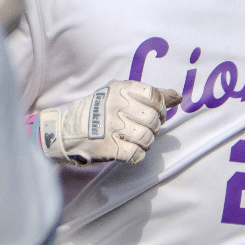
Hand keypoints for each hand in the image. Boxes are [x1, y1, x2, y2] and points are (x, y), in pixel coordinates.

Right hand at [34, 80, 181, 165]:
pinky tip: (128, 150)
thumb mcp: (120, 95)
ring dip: (146, 142)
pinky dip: (137, 155)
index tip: (156, 113)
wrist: (66, 131)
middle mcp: (116, 106)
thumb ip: (149, 95)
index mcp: (120, 89)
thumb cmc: (98, 112)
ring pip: (148, 138)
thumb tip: (178, 97)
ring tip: (135, 140)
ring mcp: (112, 127)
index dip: (161, 108)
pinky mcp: (109, 147)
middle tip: (145, 129)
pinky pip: (137, 154)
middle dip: (154, 127)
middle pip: (153, 119)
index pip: (154, 96)